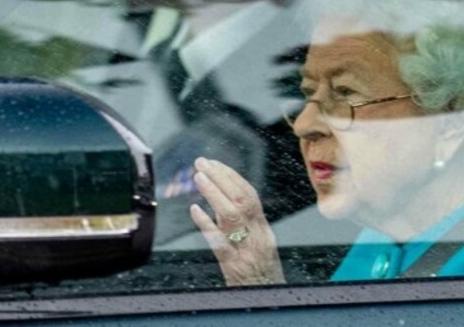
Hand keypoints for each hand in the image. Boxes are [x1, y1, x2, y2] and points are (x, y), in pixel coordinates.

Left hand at [189, 157, 284, 285]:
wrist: (268, 300)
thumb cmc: (262, 276)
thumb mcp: (258, 246)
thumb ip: (242, 226)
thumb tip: (219, 202)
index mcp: (263, 230)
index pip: (250, 195)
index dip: (232, 176)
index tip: (215, 163)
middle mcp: (257, 237)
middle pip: (242, 200)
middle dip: (222, 178)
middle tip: (202, 162)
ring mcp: (246, 250)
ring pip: (232, 216)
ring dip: (215, 194)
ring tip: (199, 177)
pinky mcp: (233, 266)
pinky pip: (220, 242)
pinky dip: (207, 224)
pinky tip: (195, 210)